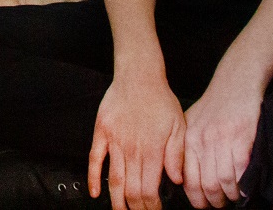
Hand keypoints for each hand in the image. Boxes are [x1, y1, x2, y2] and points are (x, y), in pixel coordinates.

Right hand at [89, 72, 184, 209]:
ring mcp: (114, 142)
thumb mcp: (179, 126)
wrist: (139, 75)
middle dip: (135, 208)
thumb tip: (176, 180)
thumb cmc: (160, 99)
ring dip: (116, 201)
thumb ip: (177, 155)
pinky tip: (95, 192)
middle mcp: (132, 150)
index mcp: (152, 151)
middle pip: (130, 190)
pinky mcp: (101, 132)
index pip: (149, 190)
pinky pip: (94, 159)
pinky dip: (93, 178)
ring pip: (113, 179)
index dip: (151, 206)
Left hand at [181, 68, 262, 207]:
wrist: (235, 82)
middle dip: (214, 202)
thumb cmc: (214, 106)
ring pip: (222, 181)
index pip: (187, 180)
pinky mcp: (241, 137)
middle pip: (205, 184)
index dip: (197, 199)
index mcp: (188, 140)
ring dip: (229, 196)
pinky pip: (239, 170)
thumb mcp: (191, 123)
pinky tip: (244, 189)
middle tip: (220, 205)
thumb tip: (184, 179)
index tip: (204, 205)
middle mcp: (202, 141)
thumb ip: (187, 148)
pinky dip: (242, 185)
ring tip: (233, 198)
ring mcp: (221, 139)